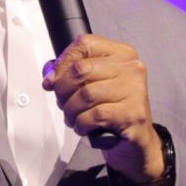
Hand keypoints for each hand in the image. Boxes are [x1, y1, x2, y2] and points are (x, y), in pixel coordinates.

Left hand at [42, 34, 166, 183]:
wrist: (136, 141)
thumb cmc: (113, 111)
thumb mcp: (94, 85)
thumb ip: (71, 74)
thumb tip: (49, 74)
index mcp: (121, 54)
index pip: (85, 44)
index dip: (62, 62)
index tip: (53, 80)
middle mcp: (131, 68)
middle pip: (81, 69)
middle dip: (63, 90)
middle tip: (63, 103)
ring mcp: (135, 90)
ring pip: (85, 94)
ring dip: (71, 111)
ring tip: (73, 118)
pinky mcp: (133, 114)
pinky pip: (95, 115)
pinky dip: (82, 123)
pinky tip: (84, 127)